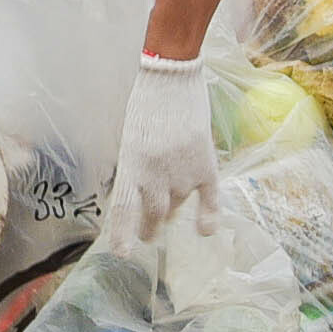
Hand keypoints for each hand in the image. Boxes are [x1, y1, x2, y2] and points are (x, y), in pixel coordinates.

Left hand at [111, 53, 220, 239]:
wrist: (173, 77)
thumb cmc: (145, 106)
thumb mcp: (129, 139)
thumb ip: (134, 169)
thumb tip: (142, 194)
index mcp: (132, 164)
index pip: (125, 209)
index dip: (122, 234)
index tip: (122, 253)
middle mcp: (157, 173)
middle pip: (153, 213)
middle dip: (149, 228)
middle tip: (148, 236)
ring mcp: (184, 171)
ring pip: (178, 205)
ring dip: (172, 213)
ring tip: (168, 218)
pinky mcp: (206, 164)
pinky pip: (209, 200)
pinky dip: (208, 217)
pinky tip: (206, 231)